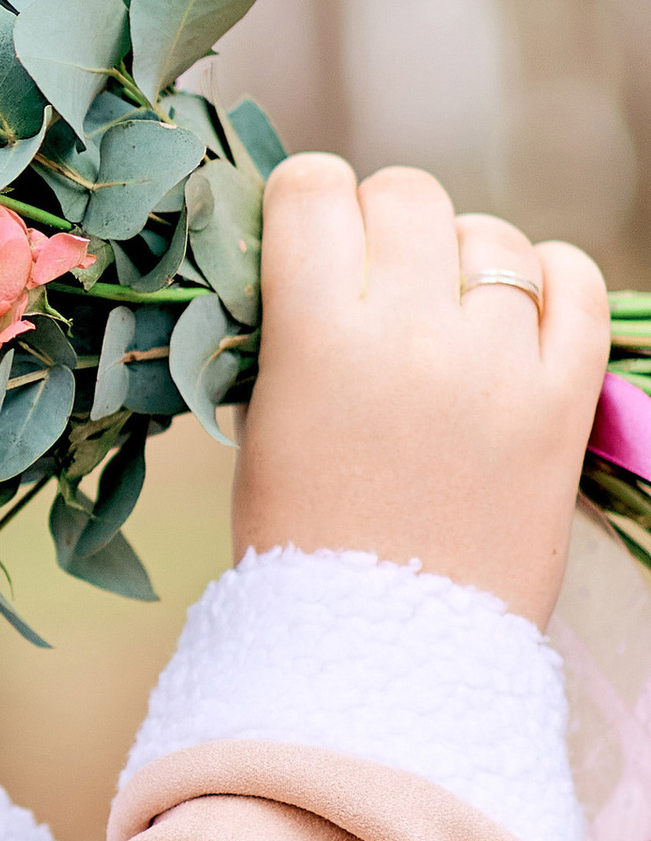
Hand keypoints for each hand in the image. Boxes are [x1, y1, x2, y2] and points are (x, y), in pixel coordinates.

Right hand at [232, 155, 608, 626]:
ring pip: (492, 235)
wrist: (385, 653)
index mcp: (316, 338)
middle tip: (379, 284)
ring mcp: (499, 366)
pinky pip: (577, 281)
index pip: (314, 188)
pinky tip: (519, 315)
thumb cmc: (302, 538)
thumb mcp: (263, 419)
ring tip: (449, 317)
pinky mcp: (565, 401)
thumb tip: (319, 248)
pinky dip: (550, 281)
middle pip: (408, 195)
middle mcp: (411, 335)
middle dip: (386, 225)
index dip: (308, 202)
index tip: (309, 237)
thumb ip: (292, 323)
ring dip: (465, 260)